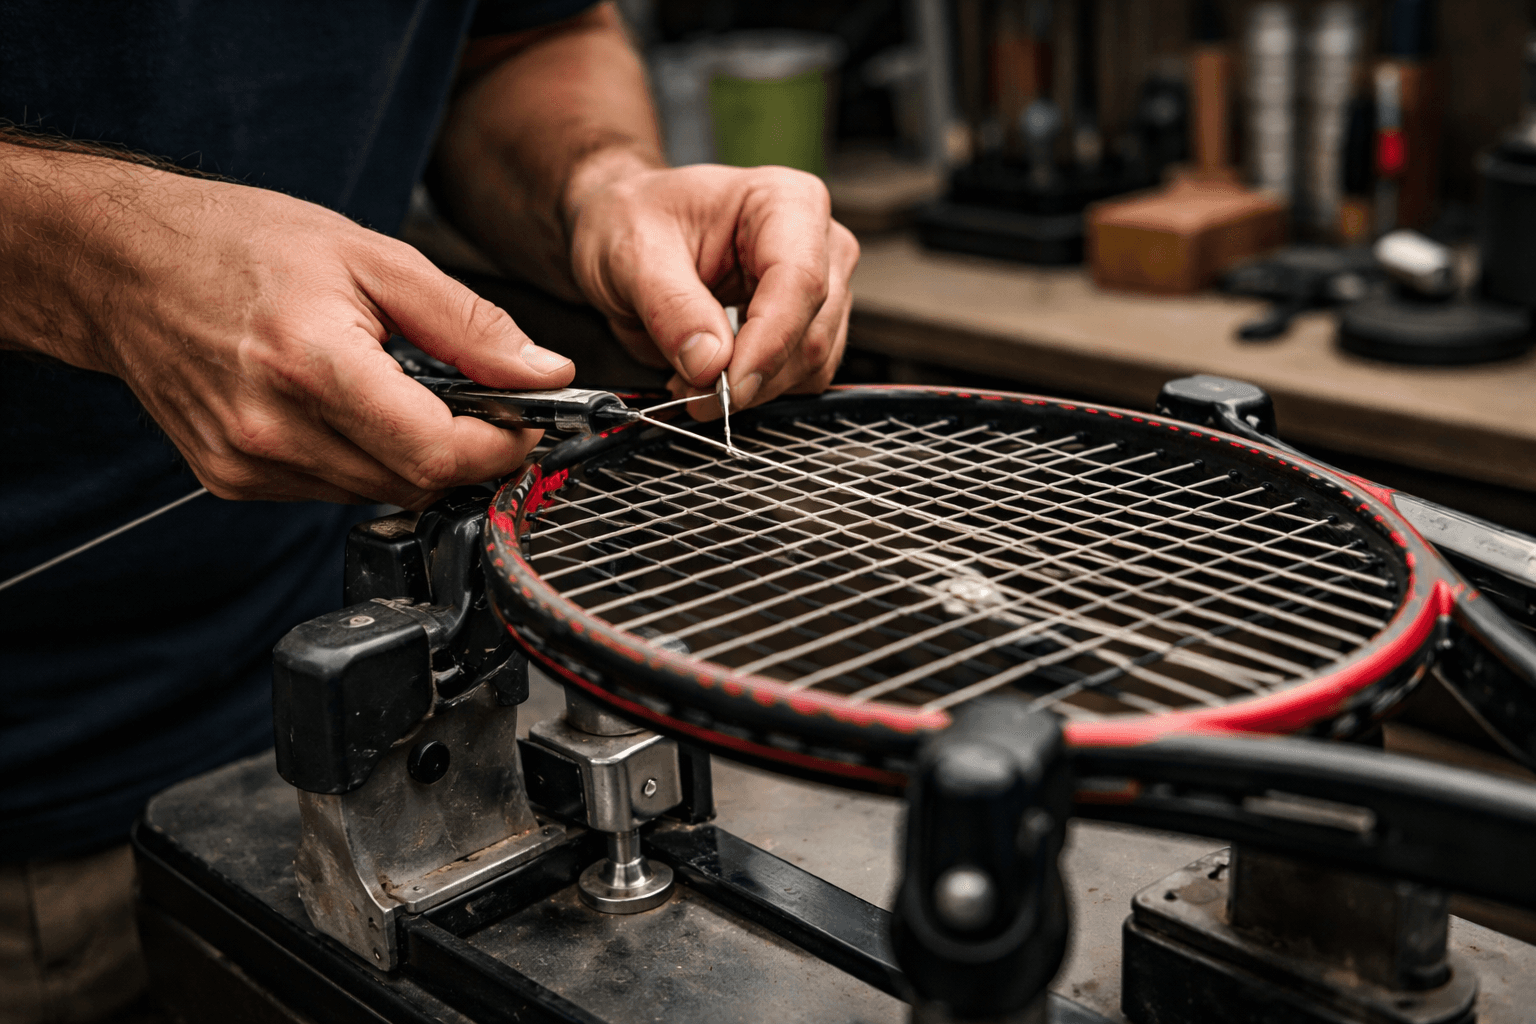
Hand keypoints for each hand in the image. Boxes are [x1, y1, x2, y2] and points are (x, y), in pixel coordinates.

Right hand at [1, 146, 573, 506]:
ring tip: (403, 392)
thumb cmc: (237, 243)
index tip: (526, 424)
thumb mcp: (372, 256)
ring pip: (379, 492)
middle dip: (466, 451)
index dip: (500, 447)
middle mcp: (272, 429)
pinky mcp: (232, 481)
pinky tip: (349, 409)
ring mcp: (247, 464)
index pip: (437, 452)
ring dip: (415, 456)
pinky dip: (364, 459)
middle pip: (415, 481)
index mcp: (311, 364)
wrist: (120, 264)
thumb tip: (545, 373)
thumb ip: (468, 324)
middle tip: (481, 405)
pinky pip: (333, 491)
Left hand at [566, 161, 859, 418]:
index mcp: (785, 201)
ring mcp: (820, 287)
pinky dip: (754, 391)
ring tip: (689, 380)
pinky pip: (799, 377)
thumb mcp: (633, 252)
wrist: (627, 229)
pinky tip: (710, 375)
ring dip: (750, 390)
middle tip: (690, 393)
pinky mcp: (808, 326)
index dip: (768, 342)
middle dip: (751, 377)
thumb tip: (710, 363)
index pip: (799, 280)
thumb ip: (672, 307)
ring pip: (811, 364)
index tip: (726, 386)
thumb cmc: (633, 219)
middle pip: (811, 331)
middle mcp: (817, 242)